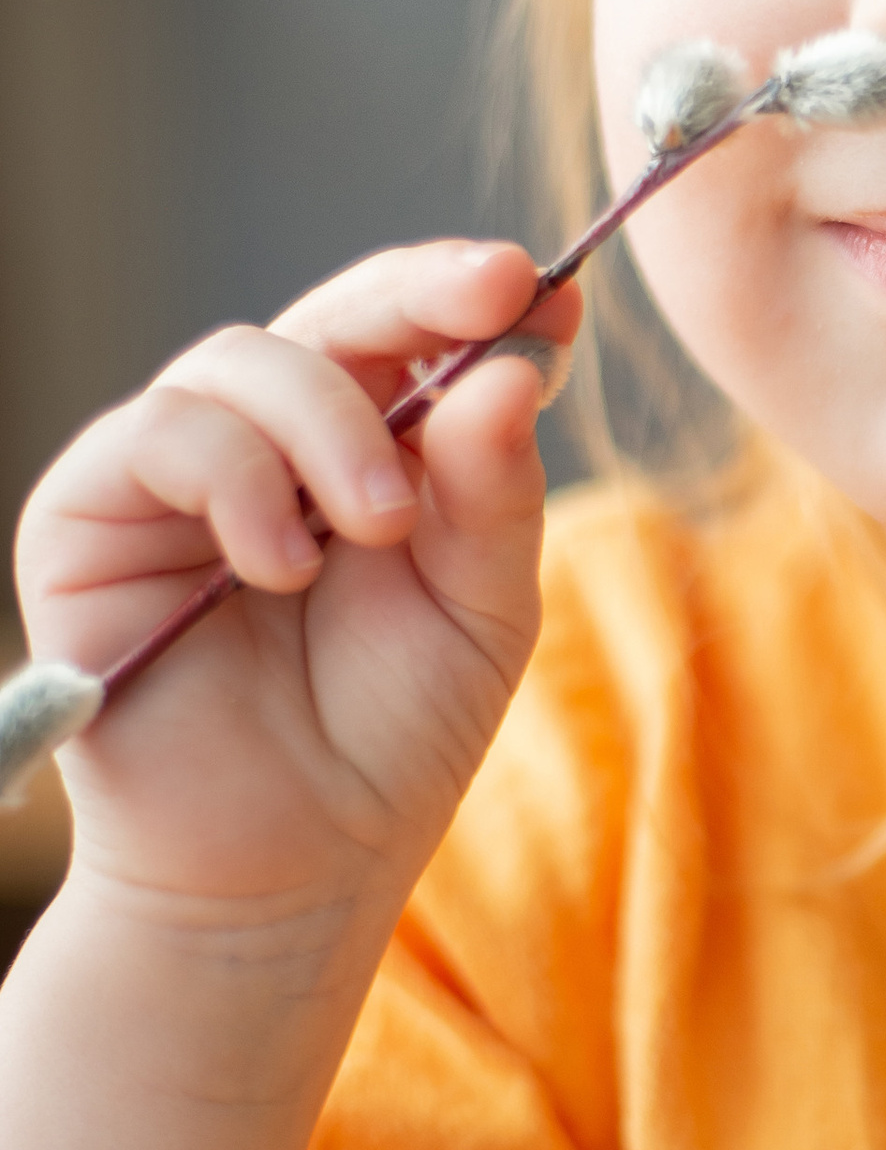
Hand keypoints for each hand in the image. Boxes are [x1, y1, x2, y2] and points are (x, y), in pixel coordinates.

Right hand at [15, 239, 578, 932]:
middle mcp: (266, 443)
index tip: (536, 280)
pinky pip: (155, 432)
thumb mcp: (483, 611)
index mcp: (368, 448)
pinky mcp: (86, 520)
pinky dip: (236, 478)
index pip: (408, 331)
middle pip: (327, 317)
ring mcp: (172, 476)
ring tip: (380, 526)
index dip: (462, 290)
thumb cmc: (388, 740)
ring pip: (239, 358)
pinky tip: (283, 565)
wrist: (290, 870)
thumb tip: (510, 365)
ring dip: (330, 424)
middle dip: (413, 302)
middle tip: (488, 310)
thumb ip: (496, 493)